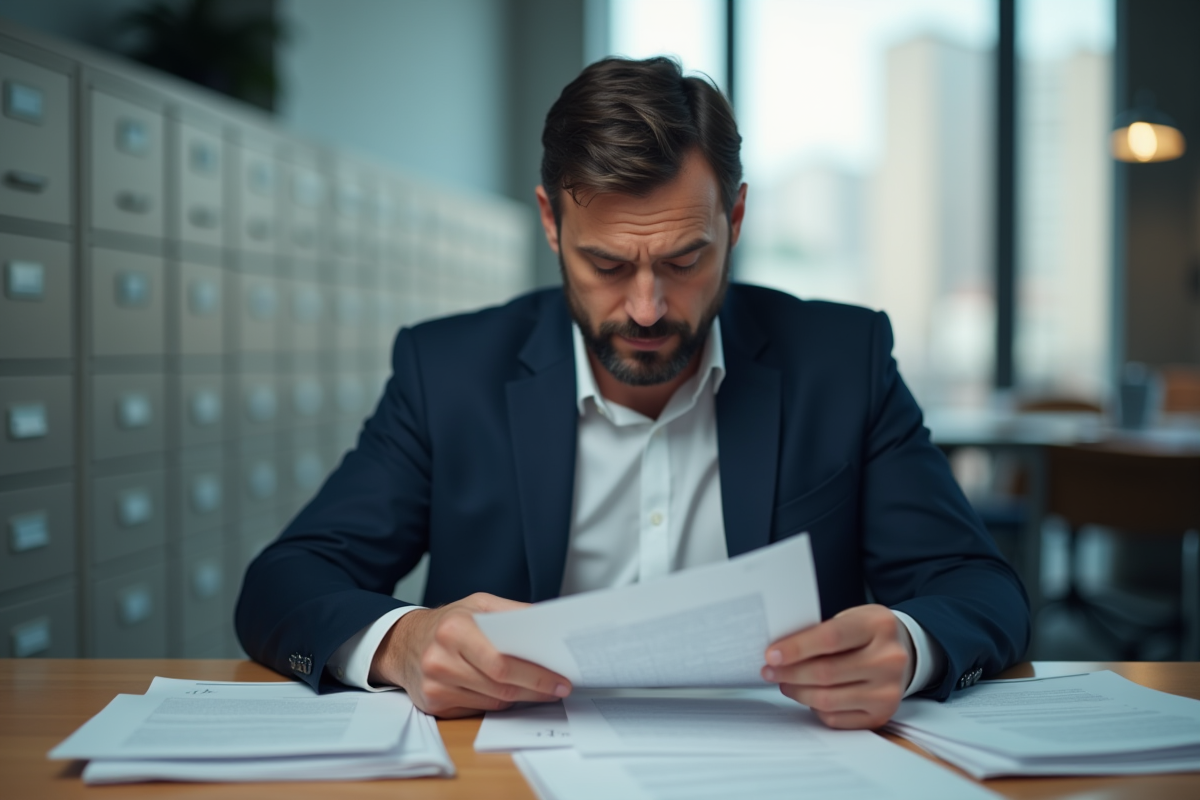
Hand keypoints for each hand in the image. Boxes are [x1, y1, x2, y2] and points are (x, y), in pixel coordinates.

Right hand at [369, 592, 571, 717]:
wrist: (403, 643)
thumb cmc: (448, 622)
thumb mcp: (478, 605)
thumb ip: (513, 612)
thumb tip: (548, 624)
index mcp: (454, 629)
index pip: (502, 662)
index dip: (535, 675)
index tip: (559, 679)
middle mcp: (440, 659)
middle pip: (500, 686)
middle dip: (535, 689)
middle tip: (559, 688)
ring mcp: (435, 686)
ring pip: (493, 703)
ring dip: (521, 698)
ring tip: (541, 690)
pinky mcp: (433, 705)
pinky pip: (479, 710)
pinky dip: (498, 703)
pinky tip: (509, 693)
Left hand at [761, 604, 914, 728]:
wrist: (903, 652)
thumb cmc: (866, 633)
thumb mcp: (850, 618)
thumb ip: (820, 632)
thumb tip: (778, 652)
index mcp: (879, 626)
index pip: (830, 638)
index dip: (796, 648)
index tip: (771, 655)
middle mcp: (889, 660)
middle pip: (826, 672)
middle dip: (790, 673)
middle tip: (769, 670)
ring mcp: (888, 691)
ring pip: (828, 699)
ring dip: (798, 692)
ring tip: (784, 682)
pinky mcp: (881, 715)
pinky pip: (836, 718)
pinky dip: (815, 708)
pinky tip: (808, 696)